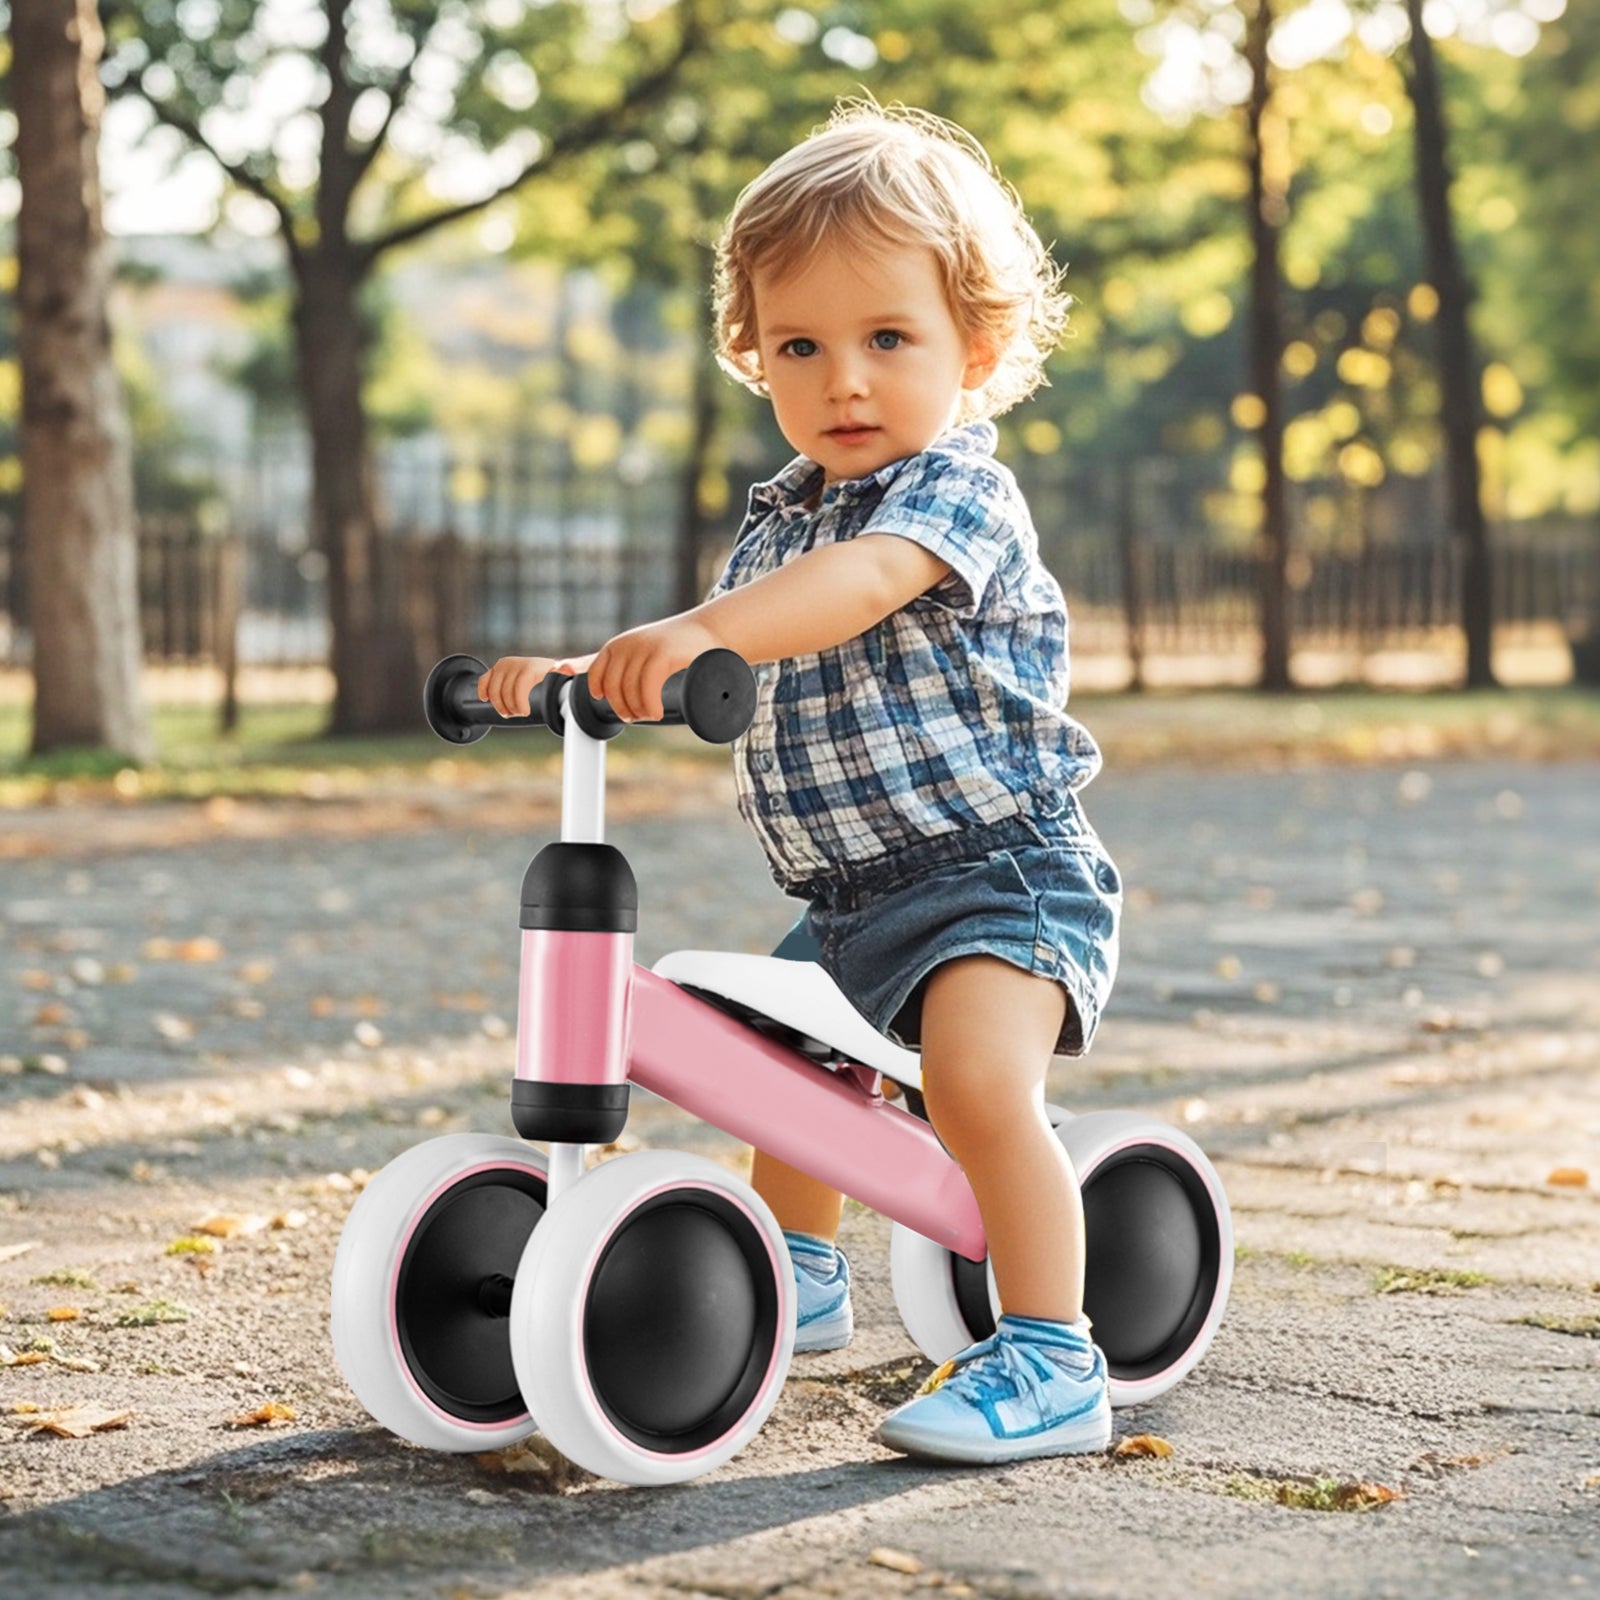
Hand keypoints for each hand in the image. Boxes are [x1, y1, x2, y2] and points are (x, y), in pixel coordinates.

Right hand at [477, 653, 595, 717]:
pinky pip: (484, 681)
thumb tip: (567, 667)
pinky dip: (483, 691)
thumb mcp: (564, 675)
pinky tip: (486, 700)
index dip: (519, 702)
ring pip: (493, 689)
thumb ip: (568, 670)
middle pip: (505, 691)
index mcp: (531, 666)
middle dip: (511, 707)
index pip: (519, 685)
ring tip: (509, 712)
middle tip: (519, 714)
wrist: (546, 670)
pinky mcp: (495, 670)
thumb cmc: (556, 677)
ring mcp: (503, 666)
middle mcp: (515, 663)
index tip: (525, 713)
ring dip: (499, 705)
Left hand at [587, 617, 721, 721]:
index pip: (597, 678)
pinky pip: (647, 685)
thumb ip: (597, 659)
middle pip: (613, 688)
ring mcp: (645, 648)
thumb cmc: (668, 646)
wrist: (707, 632)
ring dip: (638, 709)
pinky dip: (650, 704)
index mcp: (616, 647)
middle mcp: (627, 645)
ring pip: (630, 689)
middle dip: (622, 708)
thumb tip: (559, 668)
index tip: (622, 709)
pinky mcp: (664, 654)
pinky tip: (656, 712)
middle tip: (636, 716)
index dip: (605, 698)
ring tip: (649, 714)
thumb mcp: (630, 651)